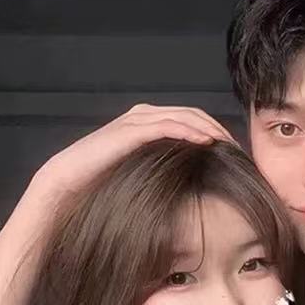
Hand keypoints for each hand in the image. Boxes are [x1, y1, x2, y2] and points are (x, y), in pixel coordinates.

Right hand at [31, 103, 239, 199]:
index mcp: (146, 126)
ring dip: (207, 127)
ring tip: (227, 143)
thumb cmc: (100, 187)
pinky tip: (205, 142)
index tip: (233, 152)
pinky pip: (164, 126)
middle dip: (216, 128)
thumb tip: (190, 190)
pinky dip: (187, 131)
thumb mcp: (139, 178)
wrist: (66, 186)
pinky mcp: (127, 132)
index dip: (213, 133)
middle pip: (190, 114)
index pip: (188, 121)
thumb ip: (160, 172)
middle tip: (238, 148)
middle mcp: (141, 117)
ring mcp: (134, 122)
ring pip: (180, 116)